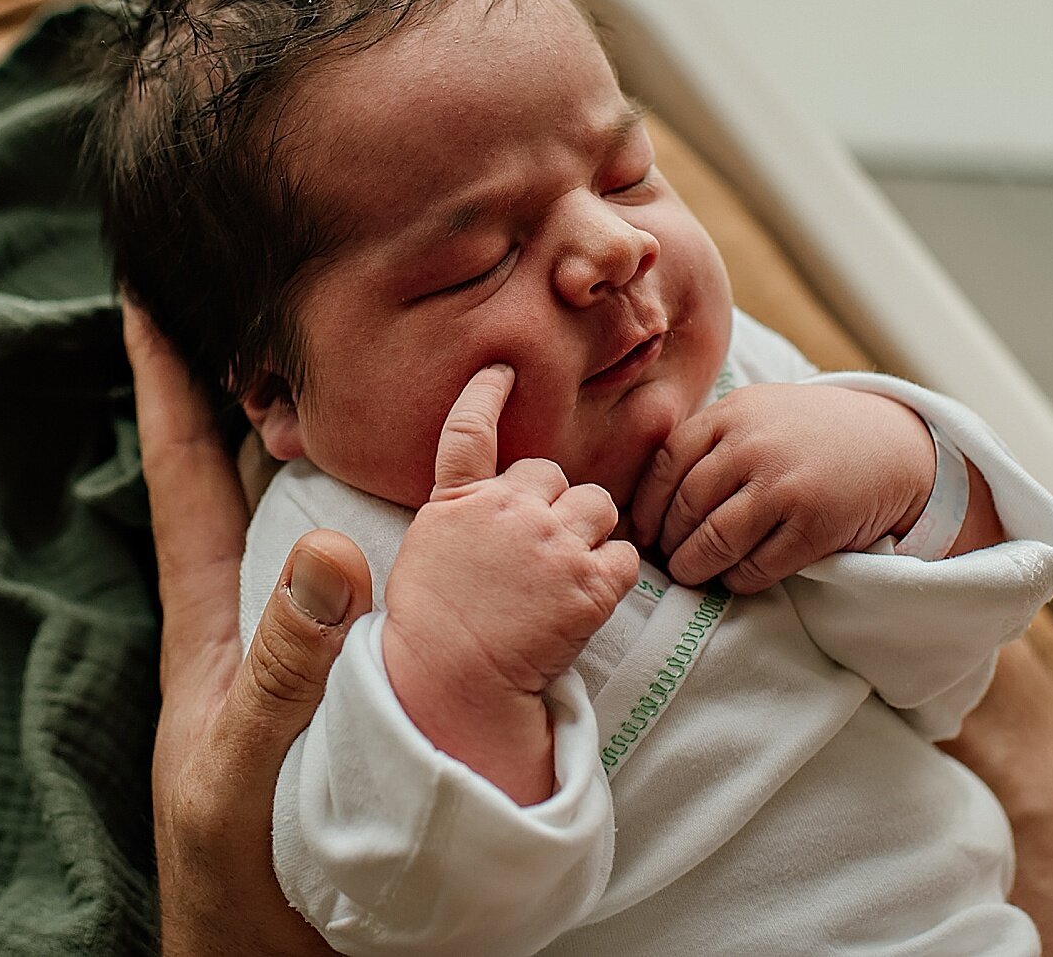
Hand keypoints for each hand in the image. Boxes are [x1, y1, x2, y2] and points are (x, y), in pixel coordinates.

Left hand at [127, 298, 367, 956]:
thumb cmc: (238, 871)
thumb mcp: (245, 764)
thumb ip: (285, 667)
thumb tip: (334, 552)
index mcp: (207, 615)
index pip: (179, 468)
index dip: (164, 376)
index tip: (145, 281)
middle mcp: (255, 608)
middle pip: (245, 464)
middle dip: (250, 373)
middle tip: (268, 282)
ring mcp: (303, 639)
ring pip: (308, 505)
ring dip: (322, 431)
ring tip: (350, 348)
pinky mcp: (355, 674)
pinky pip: (376, 566)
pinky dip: (395, 510)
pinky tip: (429, 486)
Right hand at [380, 364, 642, 803]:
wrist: (453, 683)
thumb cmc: (429, 633)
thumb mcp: (425, 556)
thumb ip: (456, 519)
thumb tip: (480, 507)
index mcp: (458, 502)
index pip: (470, 430)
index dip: (486, 394)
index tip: (502, 371)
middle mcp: (508, 510)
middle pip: (554, 475)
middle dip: (556, 505)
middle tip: (542, 552)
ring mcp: (551, 543)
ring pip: (600, 507)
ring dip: (592, 534)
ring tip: (571, 575)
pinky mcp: (588, 583)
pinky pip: (627, 556)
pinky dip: (616, 575)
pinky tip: (592, 600)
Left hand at [630, 382, 934, 591]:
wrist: (894, 445)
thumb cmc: (810, 434)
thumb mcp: (757, 413)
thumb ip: (709, 439)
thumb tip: (649, 498)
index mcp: (731, 414)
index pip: (666, 464)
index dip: (647, 506)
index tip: (642, 531)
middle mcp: (752, 447)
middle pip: (685, 508)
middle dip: (668, 543)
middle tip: (666, 559)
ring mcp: (783, 487)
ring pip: (713, 542)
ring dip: (694, 568)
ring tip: (692, 574)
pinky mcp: (812, 526)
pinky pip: (755, 568)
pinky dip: (738, 580)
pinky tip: (737, 576)